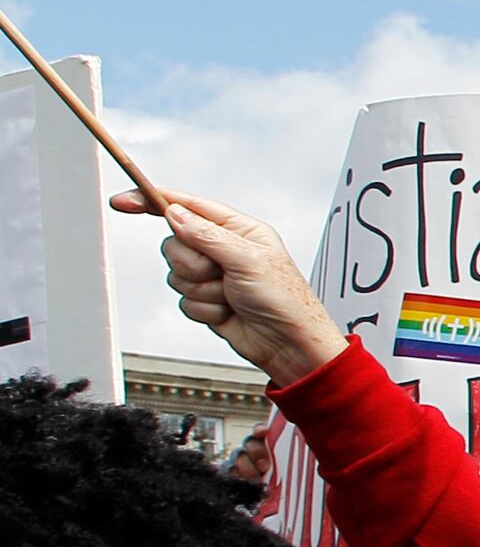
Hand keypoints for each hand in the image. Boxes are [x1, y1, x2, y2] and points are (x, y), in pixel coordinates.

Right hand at [115, 188, 345, 384]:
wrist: (288, 344)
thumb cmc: (284, 300)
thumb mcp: (247, 260)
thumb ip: (207, 235)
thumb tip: (175, 213)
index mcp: (239, 229)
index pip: (188, 207)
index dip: (154, 202)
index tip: (123, 202)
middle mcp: (224, 249)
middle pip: (174, 244)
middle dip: (192, 264)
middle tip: (219, 275)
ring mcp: (214, 276)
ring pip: (175, 274)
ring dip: (201, 290)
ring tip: (230, 296)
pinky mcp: (207, 300)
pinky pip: (182, 299)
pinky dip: (203, 309)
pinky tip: (227, 312)